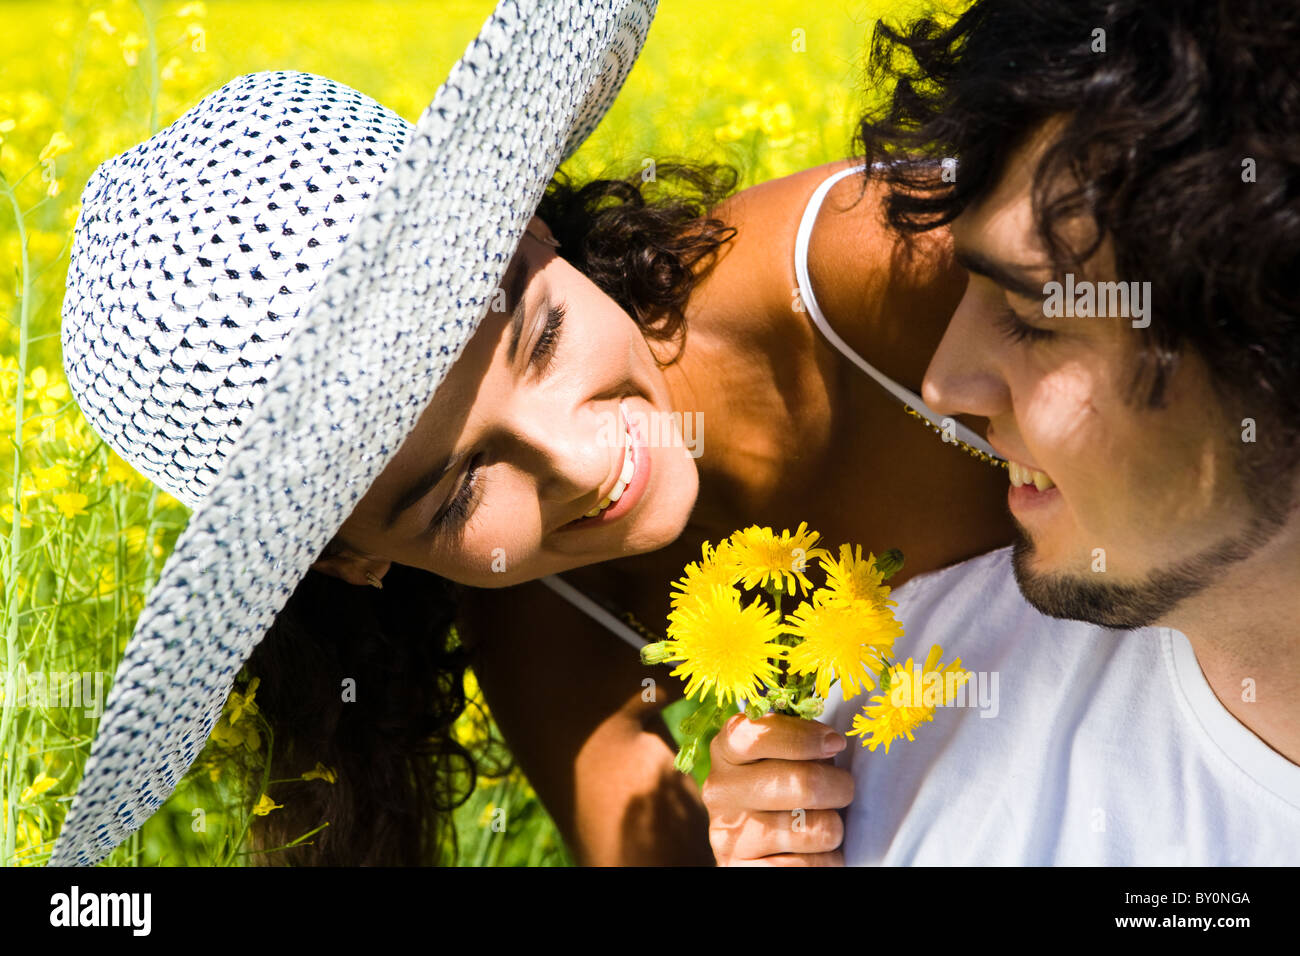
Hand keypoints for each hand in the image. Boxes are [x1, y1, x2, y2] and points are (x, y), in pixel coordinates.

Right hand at [703, 711, 852, 865]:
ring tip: (820, 822)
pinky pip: (812, 865)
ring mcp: (730, 835)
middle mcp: (721, 790)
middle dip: (839, 786)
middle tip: (841, 789)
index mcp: (726, 751)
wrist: (755, 846)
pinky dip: (826, 860)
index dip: (804, 737)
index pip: (759, 735)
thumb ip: (795, 739)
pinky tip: (811, 851)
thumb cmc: (780, 787)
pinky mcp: (742, 870)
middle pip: (805, 783)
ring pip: (819, 829)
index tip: (835, 743)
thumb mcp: (777, 754)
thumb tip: (831, 742)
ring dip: (834, 827)